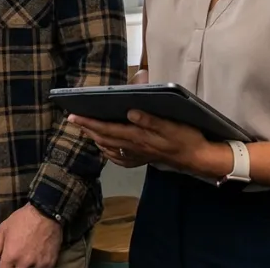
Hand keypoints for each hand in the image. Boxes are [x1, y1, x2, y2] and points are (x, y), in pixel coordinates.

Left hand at [0, 204, 61, 266]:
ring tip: (26, 259)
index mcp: (11, 255)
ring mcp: (38, 264)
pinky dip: (38, 267)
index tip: (3, 265)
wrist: (46, 213)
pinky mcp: (50, 263)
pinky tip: (36, 259)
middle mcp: (24, 263)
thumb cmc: (22, 219)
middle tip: (15, 259)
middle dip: (14, 267)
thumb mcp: (4, 230)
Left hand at [67, 110, 223, 175]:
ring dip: (95, 138)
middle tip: (72, 119)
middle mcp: (134, 146)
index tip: (73, 116)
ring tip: (84, 129)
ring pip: (110, 147)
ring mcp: (137, 154)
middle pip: (104, 138)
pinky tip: (104, 147)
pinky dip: (108, 151)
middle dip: (87, 129)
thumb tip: (130, 112)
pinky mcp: (142, 157)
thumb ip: (151, 120)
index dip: (89, 123)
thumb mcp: (172, 126)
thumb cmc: (186, 137)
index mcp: (138, 136)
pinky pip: (120, 157)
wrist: (197, 158)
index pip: (108, 128)